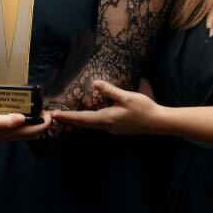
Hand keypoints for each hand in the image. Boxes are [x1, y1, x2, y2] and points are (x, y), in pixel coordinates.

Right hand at [0, 111, 52, 143]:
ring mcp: (5, 135)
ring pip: (26, 131)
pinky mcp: (0, 131)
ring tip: (36, 110)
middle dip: (43, 123)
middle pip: (33, 133)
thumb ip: (5, 121)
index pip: (35, 131)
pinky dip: (25, 122)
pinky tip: (21, 113)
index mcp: (9, 133)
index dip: (45, 122)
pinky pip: (18, 129)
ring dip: (35, 123)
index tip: (49, 111)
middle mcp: (10, 136)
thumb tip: (23, 118)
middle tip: (45, 109)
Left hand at [49, 80, 163, 135]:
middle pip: (83, 123)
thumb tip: (94, 84)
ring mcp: (112, 128)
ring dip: (78, 120)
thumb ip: (110, 91)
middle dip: (69, 119)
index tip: (54, 115)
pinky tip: (87, 116)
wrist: (158, 122)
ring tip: (67, 116)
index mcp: (107, 118)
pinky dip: (88, 120)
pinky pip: (97, 124)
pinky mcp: (117, 127)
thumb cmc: (144, 109)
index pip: (82, 118)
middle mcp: (107, 126)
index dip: (67, 116)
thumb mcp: (127, 97)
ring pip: (90, 125)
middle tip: (54, 116)